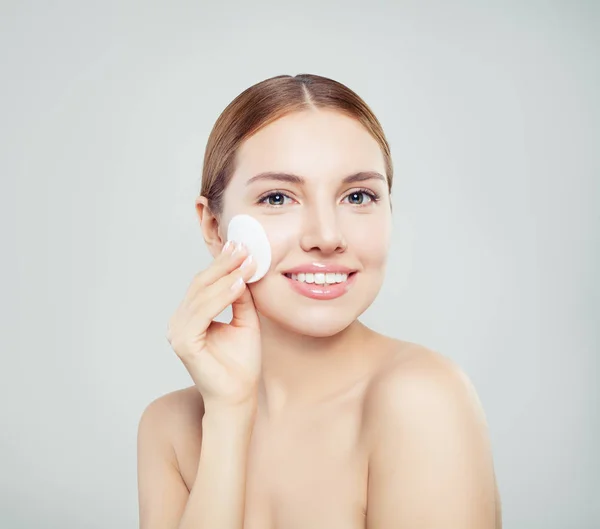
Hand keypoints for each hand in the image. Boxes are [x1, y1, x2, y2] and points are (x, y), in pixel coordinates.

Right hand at [166, 242, 260, 411]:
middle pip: (200, 284)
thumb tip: (243, 269)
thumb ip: (240, 297)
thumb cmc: (241, 363)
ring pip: (201, 295)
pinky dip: (221, 296)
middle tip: (243, 247)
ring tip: (247, 262)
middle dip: (223, 264)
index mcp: (190, 317)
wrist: (239, 396)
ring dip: (226, 276)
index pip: (204, 284)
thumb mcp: (245, 321)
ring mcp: (178, 332)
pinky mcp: (183, 343)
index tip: (241, 246)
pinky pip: (203, 313)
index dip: (222, 264)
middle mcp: (179, 322)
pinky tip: (239, 285)